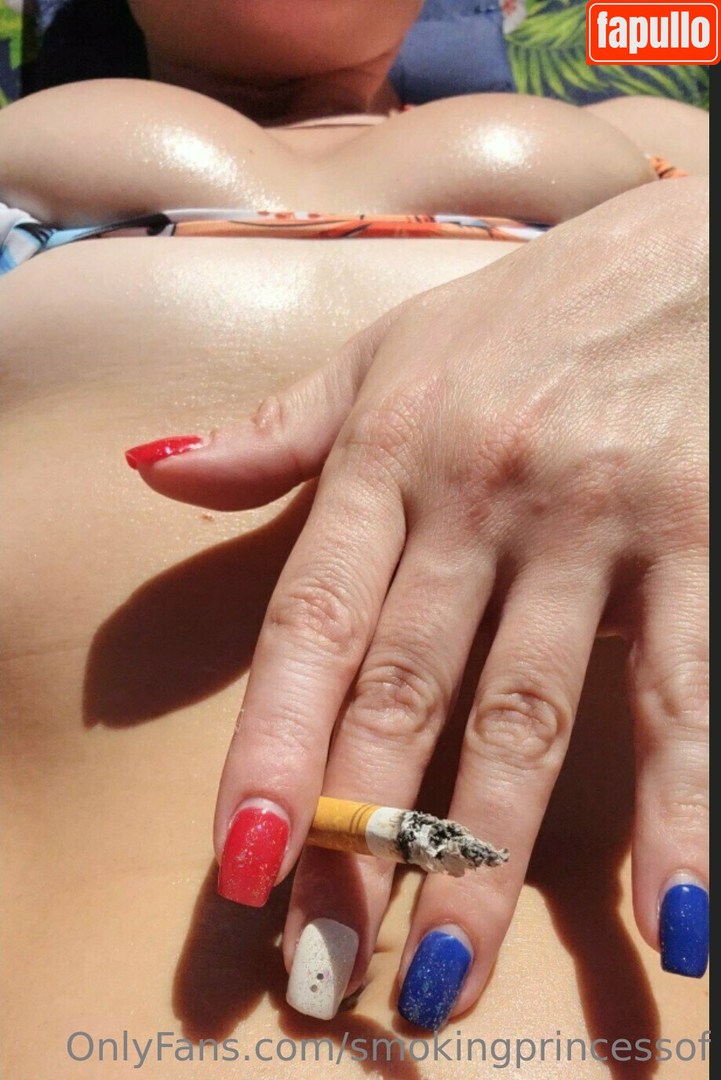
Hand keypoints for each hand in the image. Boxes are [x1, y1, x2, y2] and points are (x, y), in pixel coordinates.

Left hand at [127, 176, 708, 1025]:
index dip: (269, 746)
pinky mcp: (701, 539)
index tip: (240, 864)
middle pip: (406, 693)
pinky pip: (681, 691)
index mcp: (391, 454)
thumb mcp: (386, 354)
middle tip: (324, 967)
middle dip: (362, 837)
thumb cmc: (527, 311)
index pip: (311, 622)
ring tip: (445, 979)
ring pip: (528, 715)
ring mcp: (594, 523)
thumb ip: (278, 430)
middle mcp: (481, 496)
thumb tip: (157, 473)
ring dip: (485, 860)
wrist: (692, 253)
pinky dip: (681, 807)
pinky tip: (673, 920)